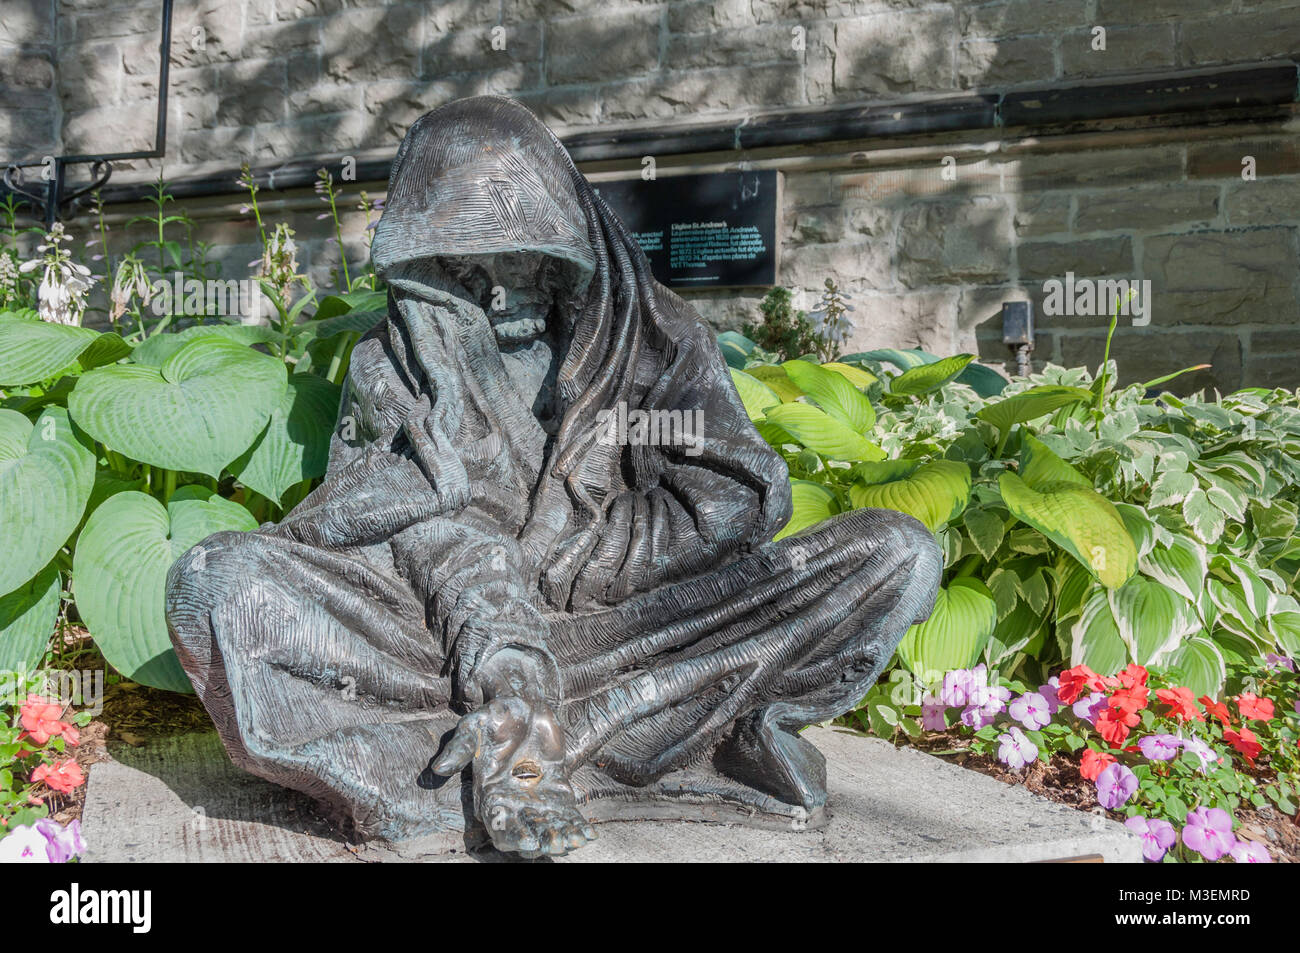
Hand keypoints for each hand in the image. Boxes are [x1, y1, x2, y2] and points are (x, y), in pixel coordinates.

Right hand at [433, 695, 595, 858]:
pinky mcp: (556, 790)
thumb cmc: (493, 717)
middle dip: (541, 841)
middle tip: (557, 844)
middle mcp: (513, 803)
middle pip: (527, 832)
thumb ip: (459, 749)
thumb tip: (438, 768)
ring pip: (548, 827)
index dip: (514, 837)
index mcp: (490, 796)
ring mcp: (536, 798)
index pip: (500, 826)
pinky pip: (566, 814)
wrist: (523, 704)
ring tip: (576, 841)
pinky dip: (576, 825)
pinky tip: (588, 834)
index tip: (529, 843)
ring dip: (561, 837)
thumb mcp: (473, 727)